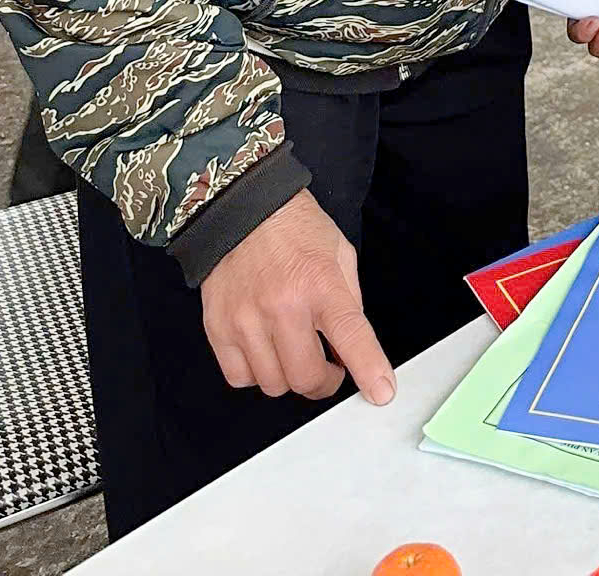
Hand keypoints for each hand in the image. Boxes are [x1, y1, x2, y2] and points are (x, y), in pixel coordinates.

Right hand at [200, 189, 394, 405]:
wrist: (242, 207)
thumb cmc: (295, 228)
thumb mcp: (339, 254)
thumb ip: (349, 301)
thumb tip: (351, 348)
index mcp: (321, 283)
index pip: (350, 336)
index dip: (368, 369)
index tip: (380, 392)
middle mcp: (282, 305)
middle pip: (306, 377)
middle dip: (325, 382)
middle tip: (329, 367)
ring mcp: (246, 319)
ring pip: (273, 384)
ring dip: (290, 377)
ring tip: (294, 350)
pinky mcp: (218, 328)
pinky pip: (239, 378)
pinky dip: (256, 373)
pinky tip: (265, 350)